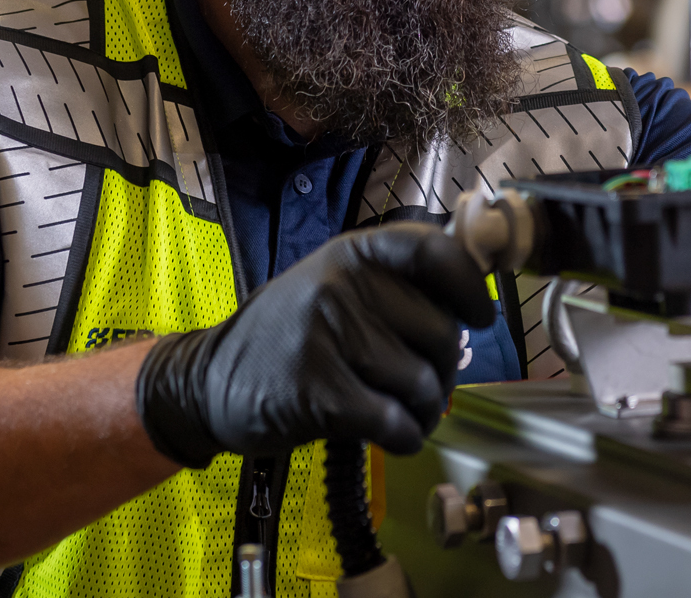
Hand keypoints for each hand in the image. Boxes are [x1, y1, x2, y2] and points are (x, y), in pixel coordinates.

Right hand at [135, 223, 495, 465]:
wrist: (209, 381)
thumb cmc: (287, 337)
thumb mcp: (334, 286)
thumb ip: (393, 285)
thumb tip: (472, 301)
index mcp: (353, 253)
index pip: (434, 252)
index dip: (470, 288)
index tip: (481, 317)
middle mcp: (342, 284)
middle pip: (441, 332)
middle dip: (446, 371)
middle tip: (426, 388)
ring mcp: (327, 335)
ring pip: (422, 382)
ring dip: (425, 411)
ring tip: (404, 414)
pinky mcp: (319, 392)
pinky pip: (394, 421)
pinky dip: (405, 438)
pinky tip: (392, 435)